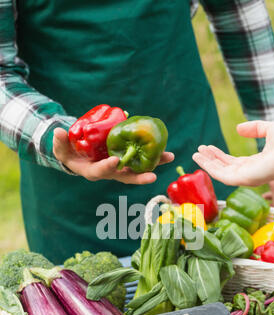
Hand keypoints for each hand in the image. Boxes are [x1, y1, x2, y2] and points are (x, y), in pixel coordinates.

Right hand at [53, 128, 173, 183]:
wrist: (79, 154)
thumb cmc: (69, 152)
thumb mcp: (61, 148)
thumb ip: (59, 142)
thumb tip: (58, 132)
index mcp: (93, 171)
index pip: (101, 172)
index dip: (108, 167)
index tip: (115, 161)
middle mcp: (109, 172)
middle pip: (127, 176)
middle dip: (140, 177)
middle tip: (154, 176)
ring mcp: (119, 167)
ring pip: (138, 168)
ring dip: (154, 164)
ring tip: (170, 157)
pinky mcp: (126, 159)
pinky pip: (140, 158)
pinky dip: (152, 154)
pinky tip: (164, 147)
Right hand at [192, 120, 273, 187]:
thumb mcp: (270, 129)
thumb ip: (255, 128)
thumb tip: (237, 129)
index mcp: (257, 164)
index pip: (234, 162)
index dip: (220, 155)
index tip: (208, 147)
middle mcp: (251, 173)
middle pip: (225, 168)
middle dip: (210, 160)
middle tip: (198, 150)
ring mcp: (247, 177)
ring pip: (220, 173)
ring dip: (207, 163)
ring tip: (195, 154)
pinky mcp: (244, 179)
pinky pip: (222, 175)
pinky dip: (210, 167)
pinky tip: (201, 158)